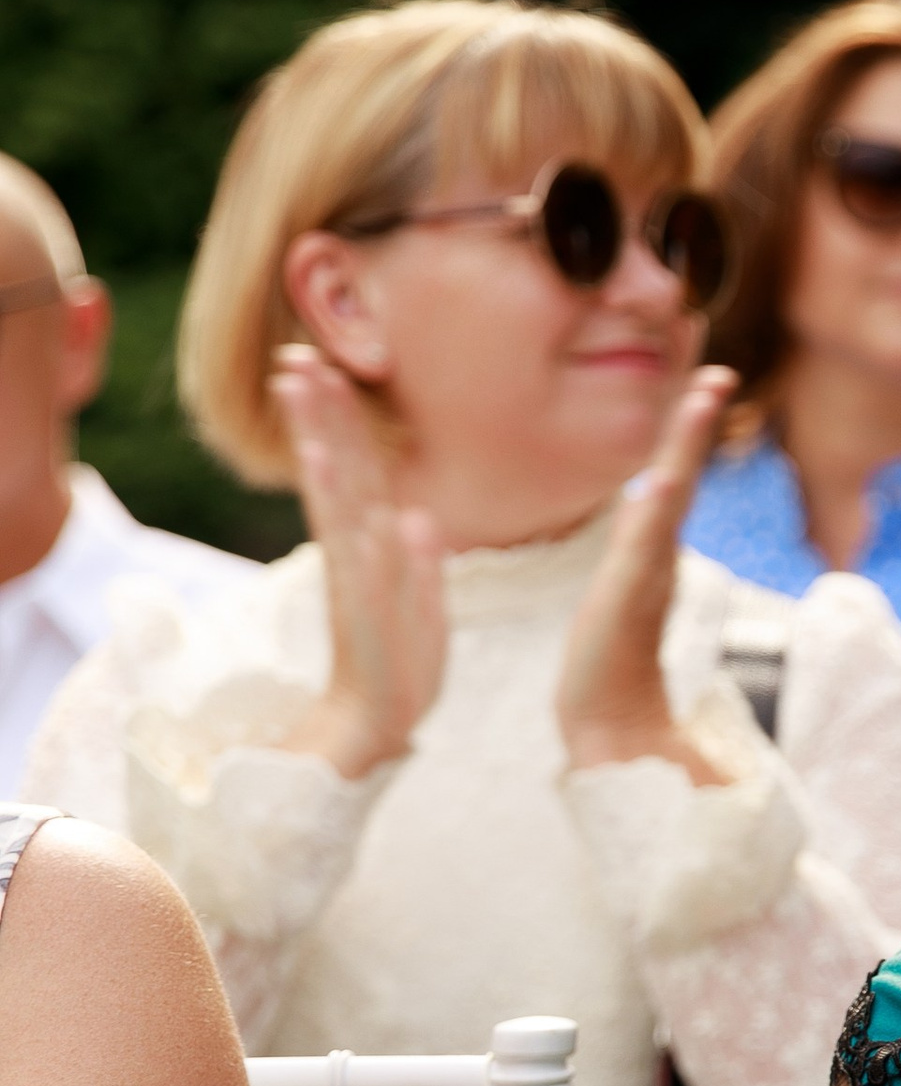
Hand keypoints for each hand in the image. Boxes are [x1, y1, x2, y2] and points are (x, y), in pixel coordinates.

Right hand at [271, 346, 446, 778]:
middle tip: (293, 358)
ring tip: (299, 389)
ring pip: (339, 496)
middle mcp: (358, 554)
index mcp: (373, 549)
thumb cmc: (402, 668)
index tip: (316, 366)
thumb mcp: (423, 608)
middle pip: (339, 469)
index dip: (339, 420)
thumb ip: (420, 563)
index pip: (358, 471)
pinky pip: (358, 552)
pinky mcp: (361, 609)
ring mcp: (356, 577)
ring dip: (323, 440)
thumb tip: (419, 517)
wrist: (382, 728)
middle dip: (319, 414)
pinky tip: (344, 476)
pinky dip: (353, 515)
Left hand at [557, 368, 737, 777]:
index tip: (708, 382)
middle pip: (681, 477)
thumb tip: (646, 518)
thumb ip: (638, 563)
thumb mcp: (619, 603)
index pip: (673, 480)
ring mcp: (647, 577)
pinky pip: (646, 546)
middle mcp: (657, 558)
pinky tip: (661, 482)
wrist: (608, 731)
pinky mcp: (630, 600)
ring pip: (670, 499)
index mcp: (653, 555)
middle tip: (716, 376)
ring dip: (685, 447)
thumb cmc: (611, 675)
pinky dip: (657, 512)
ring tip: (700, 400)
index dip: (688, 433)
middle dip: (695, 426)